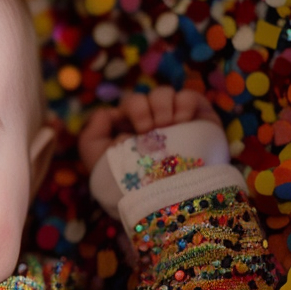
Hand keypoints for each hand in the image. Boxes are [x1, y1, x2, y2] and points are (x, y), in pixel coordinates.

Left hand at [78, 87, 221, 172]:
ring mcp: (176, 120)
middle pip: (143, 97)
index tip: (130, 132)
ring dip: (160, 107)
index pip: (128, 104)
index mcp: (131, 129)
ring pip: (164, 93)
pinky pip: (188, 97)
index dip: (129, 111)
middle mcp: (153, 123)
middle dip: (141, 110)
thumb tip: (109, 112)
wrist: (161, 196)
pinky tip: (180, 123)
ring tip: (164, 127)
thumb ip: (91, 132)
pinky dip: (182, 104)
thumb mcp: (96, 158)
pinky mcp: (199, 120)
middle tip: (146, 130)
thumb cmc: (125, 181)